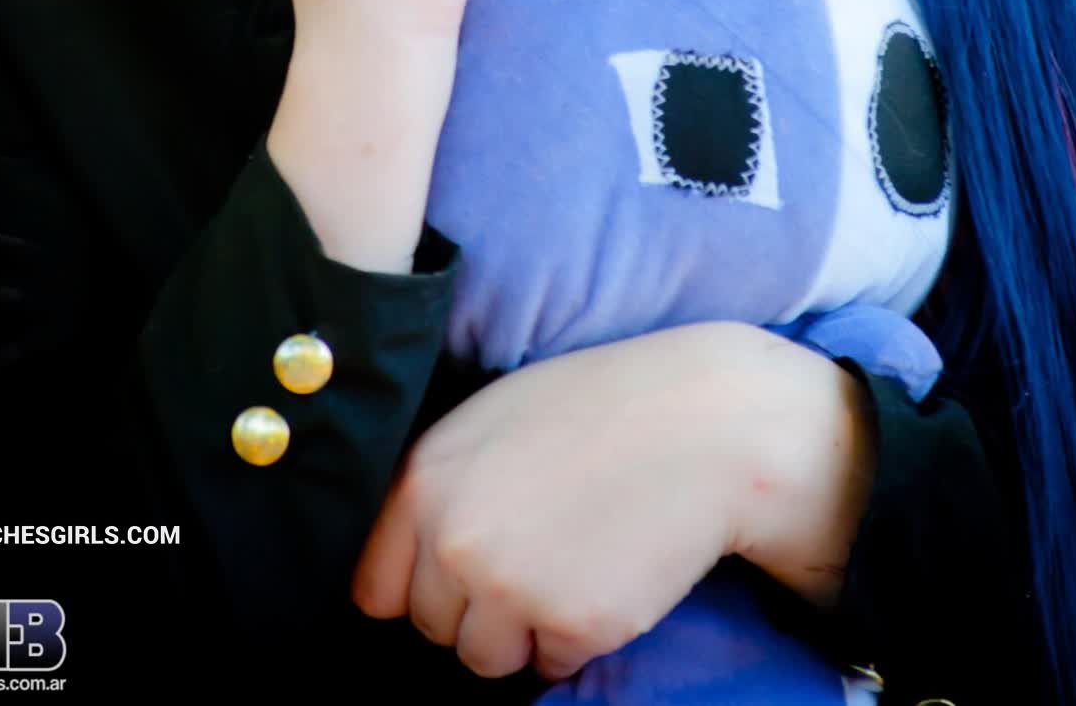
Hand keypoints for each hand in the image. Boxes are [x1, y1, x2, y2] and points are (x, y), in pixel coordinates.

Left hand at [351, 324, 758, 682]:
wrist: (700, 421)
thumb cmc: (595, 410)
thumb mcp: (491, 422)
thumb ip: (441, 488)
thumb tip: (410, 558)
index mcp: (424, 479)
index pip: (375, 587)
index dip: (415, 586)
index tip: (449, 577)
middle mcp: (454, 538)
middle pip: (432, 627)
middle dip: (475, 606)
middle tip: (534, 552)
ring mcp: (510, 587)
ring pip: (485, 658)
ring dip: (522, 630)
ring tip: (570, 562)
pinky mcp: (571, 625)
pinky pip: (552, 666)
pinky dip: (577, 636)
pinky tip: (607, 574)